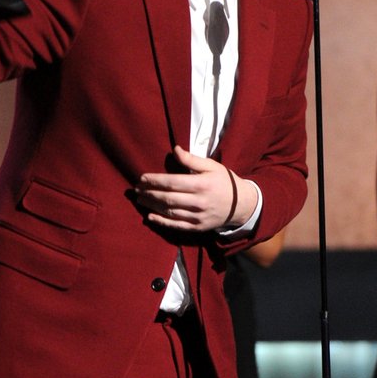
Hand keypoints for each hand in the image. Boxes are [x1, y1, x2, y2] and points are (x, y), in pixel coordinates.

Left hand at [136, 146, 256, 231]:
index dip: (154, 181)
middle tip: (135, 190)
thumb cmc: (224, 181)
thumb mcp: (212, 166)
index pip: (172, 182)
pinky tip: (150, 216)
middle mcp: (199, 201)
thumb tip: (175, 150)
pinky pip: (177, 225)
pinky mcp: (198, 227)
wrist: (241, 205)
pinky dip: (162, 221)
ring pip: (170, 211)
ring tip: (140, 199)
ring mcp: (198, 216)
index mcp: (201, 184)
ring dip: (152, 205)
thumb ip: (192, 159)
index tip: (141, 178)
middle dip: (149, 193)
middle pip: (168, 198)